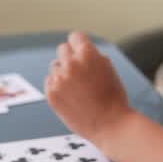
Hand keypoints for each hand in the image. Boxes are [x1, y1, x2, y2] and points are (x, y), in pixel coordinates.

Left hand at [44, 31, 133, 149]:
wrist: (110, 125)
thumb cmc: (113, 98)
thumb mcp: (108, 67)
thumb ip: (92, 55)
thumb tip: (78, 48)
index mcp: (88, 54)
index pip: (75, 36)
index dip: (79, 45)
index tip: (81, 53)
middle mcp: (71, 64)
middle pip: (62, 49)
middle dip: (70, 58)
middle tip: (80, 73)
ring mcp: (59, 79)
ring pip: (55, 66)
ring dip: (63, 73)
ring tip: (77, 89)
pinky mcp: (51, 93)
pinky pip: (49, 82)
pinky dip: (57, 87)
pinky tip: (71, 97)